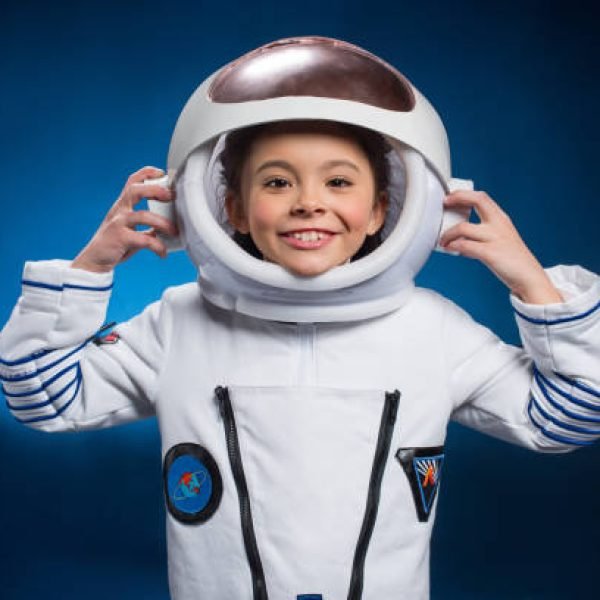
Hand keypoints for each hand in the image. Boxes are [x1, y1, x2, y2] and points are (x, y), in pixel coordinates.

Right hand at [72, 166, 177, 272]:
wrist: (94, 261)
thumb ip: (148, 226)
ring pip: (142, 215)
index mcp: (122, 205)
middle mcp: (119, 210)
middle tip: (171, 196)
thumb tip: (169, 226)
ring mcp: (118, 223)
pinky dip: (157, 246)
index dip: (146, 173)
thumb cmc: (115, 244)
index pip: (132, 182)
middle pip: (135, 190)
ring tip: (174, 231)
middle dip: (155, 190)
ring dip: (162, 223)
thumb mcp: (132, 230)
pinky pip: (143, 239)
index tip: (161, 172)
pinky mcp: (120, 238)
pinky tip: (162, 253)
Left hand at [440, 191, 562, 304]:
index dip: (463, 194)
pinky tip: (449, 249)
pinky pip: (465, 246)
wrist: (529, 278)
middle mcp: (499, 225)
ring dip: (448, 233)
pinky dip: (454, 246)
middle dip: (457, 198)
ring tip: (442, 240)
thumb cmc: (512, 261)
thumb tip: (458, 237)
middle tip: (444, 205)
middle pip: (478, 200)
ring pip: (464, 227)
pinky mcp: (490, 254)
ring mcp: (495, 238)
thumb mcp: (500, 239)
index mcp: (501, 219)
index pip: (482, 197)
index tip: (450, 197)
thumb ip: (481, 234)